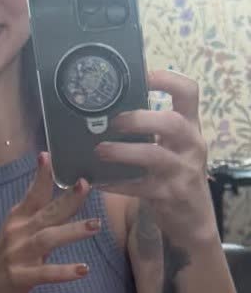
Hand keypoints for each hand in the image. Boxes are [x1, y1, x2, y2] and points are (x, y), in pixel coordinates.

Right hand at [0, 152, 98, 292]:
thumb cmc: (5, 263)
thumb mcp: (18, 236)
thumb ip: (38, 220)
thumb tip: (66, 201)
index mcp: (17, 220)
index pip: (33, 194)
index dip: (41, 176)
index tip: (48, 156)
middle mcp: (17, 233)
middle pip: (46, 213)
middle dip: (67, 199)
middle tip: (86, 185)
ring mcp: (17, 255)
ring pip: (48, 239)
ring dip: (72, 231)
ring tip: (95, 225)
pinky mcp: (19, 278)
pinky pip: (45, 274)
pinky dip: (64, 271)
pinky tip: (83, 269)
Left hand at [93, 69, 217, 248]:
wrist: (194, 218)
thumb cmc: (175, 174)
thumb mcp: (174, 146)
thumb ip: (153, 128)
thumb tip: (111, 108)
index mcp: (191, 127)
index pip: (189, 92)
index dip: (167, 79)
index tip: (142, 75)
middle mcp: (191, 146)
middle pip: (172, 122)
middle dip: (139, 118)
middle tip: (113, 122)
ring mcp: (182, 171)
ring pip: (154, 155)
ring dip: (123, 151)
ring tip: (99, 150)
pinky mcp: (169, 195)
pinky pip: (139, 187)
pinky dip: (116, 184)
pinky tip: (98, 181)